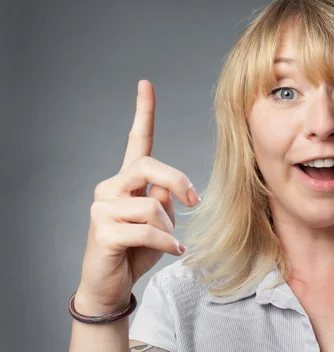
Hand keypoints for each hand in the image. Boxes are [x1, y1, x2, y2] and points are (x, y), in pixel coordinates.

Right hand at [76, 80, 198, 312]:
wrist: (110, 284)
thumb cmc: (136, 249)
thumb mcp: (159, 222)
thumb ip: (163, 200)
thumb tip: (168, 192)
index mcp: (126, 180)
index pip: (136, 141)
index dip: (143, 112)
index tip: (145, 85)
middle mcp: (111, 187)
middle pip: (148, 165)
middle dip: (178, 180)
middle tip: (194, 200)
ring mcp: (103, 208)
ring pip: (153, 206)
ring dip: (168, 228)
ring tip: (166, 241)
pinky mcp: (104, 231)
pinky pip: (149, 231)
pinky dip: (167, 244)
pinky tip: (173, 251)